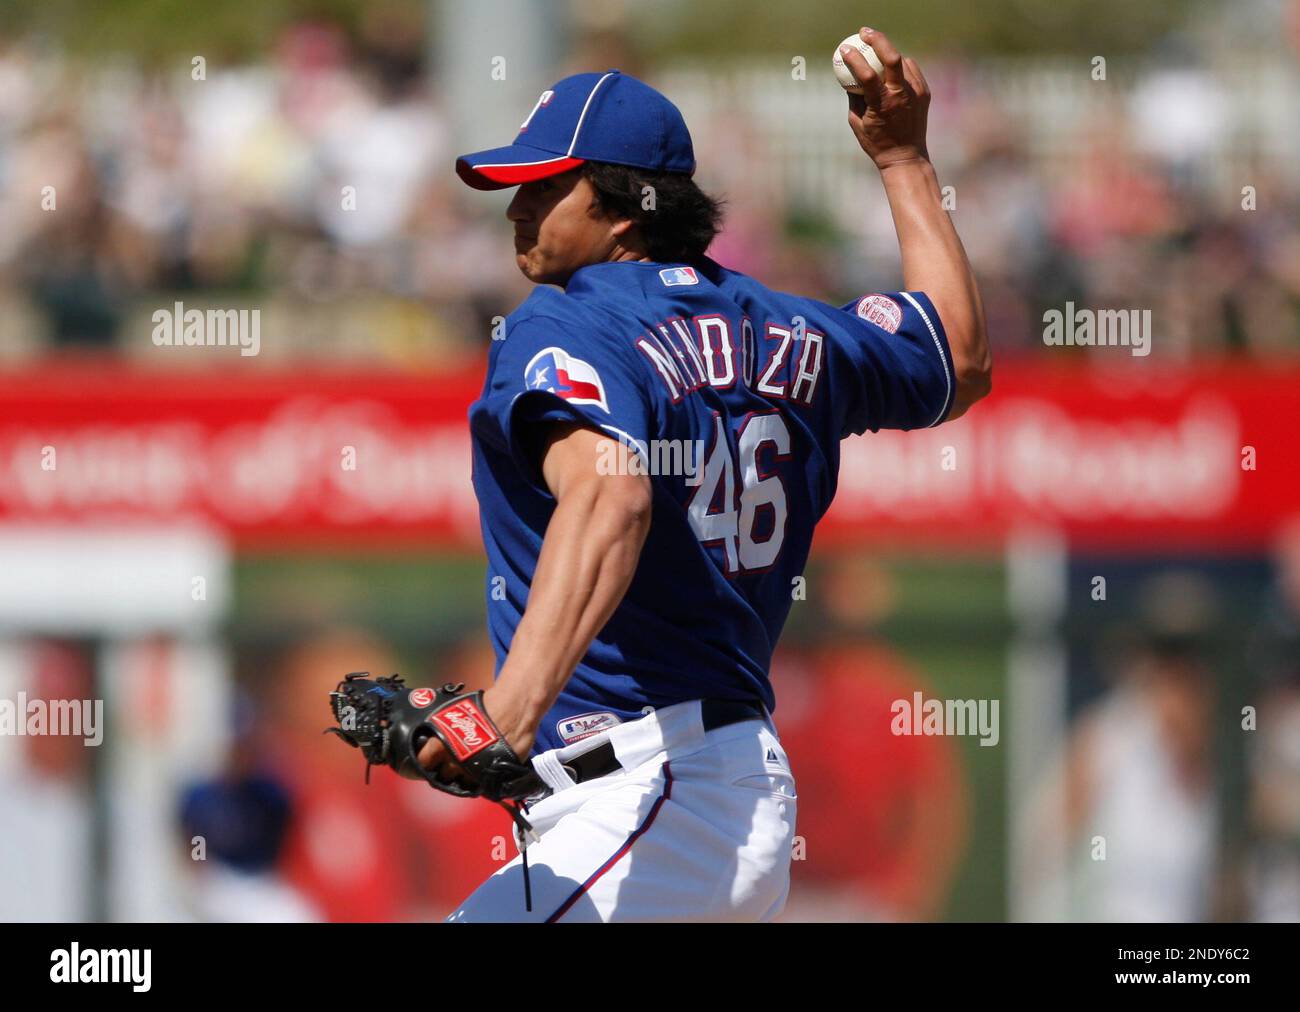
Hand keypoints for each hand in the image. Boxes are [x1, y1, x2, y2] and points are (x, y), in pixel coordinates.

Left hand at [413, 683, 536, 783]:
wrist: (516, 706)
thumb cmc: (487, 705)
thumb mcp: (458, 713)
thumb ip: (445, 730)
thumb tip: (435, 740)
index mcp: (442, 744)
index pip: (423, 762)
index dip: (425, 762)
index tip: (428, 762)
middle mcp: (455, 762)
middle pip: (443, 776)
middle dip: (447, 769)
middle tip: (453, 761)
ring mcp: (474, 772)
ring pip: (463, 782)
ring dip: (465, 775)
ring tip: (471, 765)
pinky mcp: (492, 777)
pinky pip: (482, 784)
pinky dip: (482, 778)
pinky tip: (484, 768)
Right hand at [841, 27, 930, 169]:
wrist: (906, 156)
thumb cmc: (876, 142)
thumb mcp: (856, 122)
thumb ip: (853, 97)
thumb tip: (847, 77)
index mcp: (882, 104)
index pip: (866, 74)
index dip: (854, 58)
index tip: (844, 49)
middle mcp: (902, 95)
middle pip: (892, 57)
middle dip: (877, 39)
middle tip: (864, 33)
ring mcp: (916, 92)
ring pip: (903, 62)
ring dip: (889, 55)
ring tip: (877, 53)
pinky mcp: (924, 92)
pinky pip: (911, 71)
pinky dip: (901, 67)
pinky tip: (892, 69)